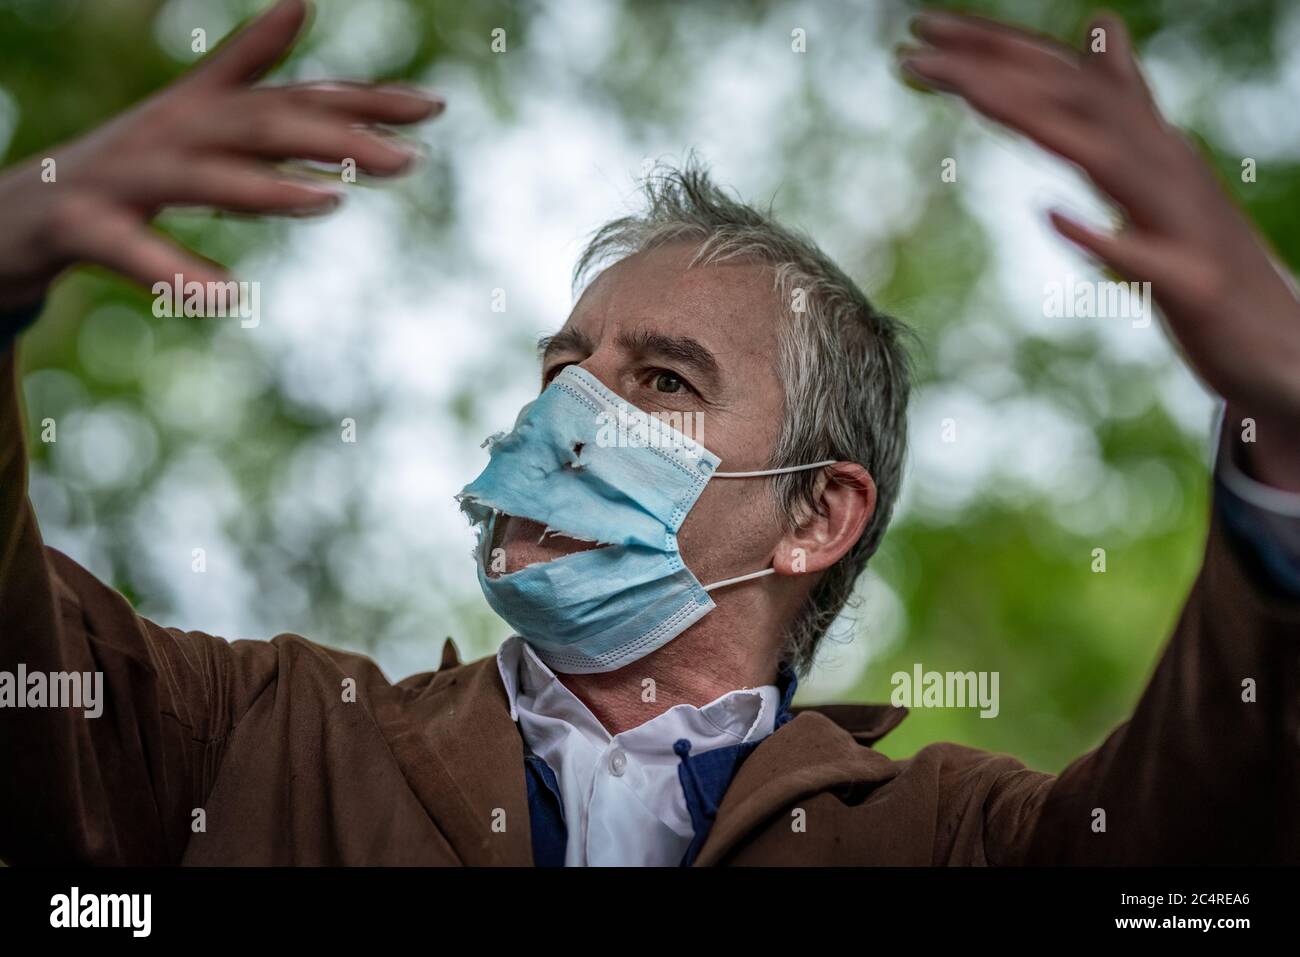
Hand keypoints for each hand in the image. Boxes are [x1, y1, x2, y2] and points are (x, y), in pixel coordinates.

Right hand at [0, 0, 442, 310]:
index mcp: (203, 110)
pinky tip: (223, 298)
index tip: (435, 108)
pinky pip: (130, 251)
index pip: (295, 99)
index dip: (363, 99)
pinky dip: (175, 273)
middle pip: (260, 129)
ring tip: (329, 202)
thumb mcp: (189, 111)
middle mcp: (171, 131)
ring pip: (201, 179)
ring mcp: (125, 175)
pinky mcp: (83, 224)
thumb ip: (249, 67)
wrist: (19, 211)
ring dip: (264, 190)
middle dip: (335, 141)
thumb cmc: (125, 165)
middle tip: (407, 161)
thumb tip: (301, 0)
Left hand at [899, 11, 1299, 486]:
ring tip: (968, 93)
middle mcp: (1166, 168)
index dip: (997, 48)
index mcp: (1147, 145)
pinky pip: (1145, 259)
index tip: (923, 30)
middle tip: (919, 41)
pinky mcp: (1194, 287)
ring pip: (1108, 159)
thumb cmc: (1203, 260)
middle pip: (1077, 99)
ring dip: (1037, 120)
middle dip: (997, 64)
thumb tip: (1100, 26)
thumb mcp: (1155, 171)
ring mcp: (1182, 225)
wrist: (1282, 347)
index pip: (1065, 79)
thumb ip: (1126, 103)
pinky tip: (1051, 215)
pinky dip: (1101, 235)